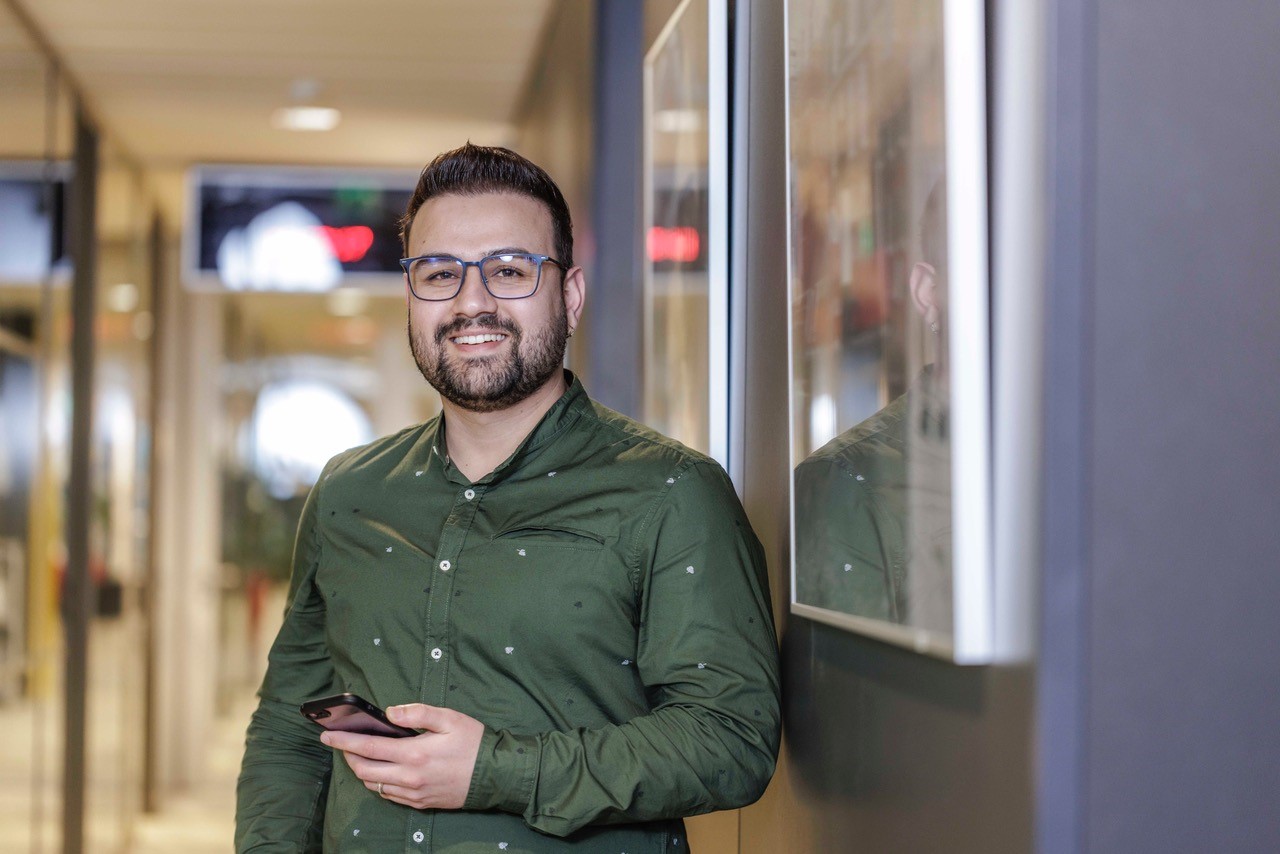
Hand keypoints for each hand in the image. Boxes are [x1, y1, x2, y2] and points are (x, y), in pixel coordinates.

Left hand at [320, 704, 483, 809]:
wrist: (496, 775)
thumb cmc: (473, 743)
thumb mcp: (449, 718)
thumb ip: (417, 712)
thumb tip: (389, 713)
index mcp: (413, 754)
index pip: (368, 748)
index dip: (344, 741)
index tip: (327, 735)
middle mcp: (409, 778)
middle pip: (364, 770)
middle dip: (348, 756)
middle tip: (342, 744)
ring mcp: (414, 793)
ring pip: (375, 785)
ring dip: (363, 770)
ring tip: (361, 755)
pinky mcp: (421, 803)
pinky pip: (390, 796)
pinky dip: (379, 783)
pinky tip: (383, 771)